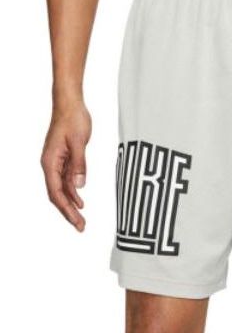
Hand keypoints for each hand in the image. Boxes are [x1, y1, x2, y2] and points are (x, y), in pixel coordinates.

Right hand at [41, 101, 91, 230]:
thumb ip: (79, 164)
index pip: (56, 191)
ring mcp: (57, 162)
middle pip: (57, 195)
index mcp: (50, 162)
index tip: (77, 220)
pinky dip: (74, 192)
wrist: (70, 104)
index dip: (66, 209)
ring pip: (62, 189)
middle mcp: (50, 165)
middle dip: (68, 212)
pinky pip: (67, 180)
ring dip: (72, 204)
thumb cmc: (73, 119)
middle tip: (81, 227)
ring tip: (81, 220)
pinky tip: (80, 201)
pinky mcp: (65, 159)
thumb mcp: (79, 142)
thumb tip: (80, 187)